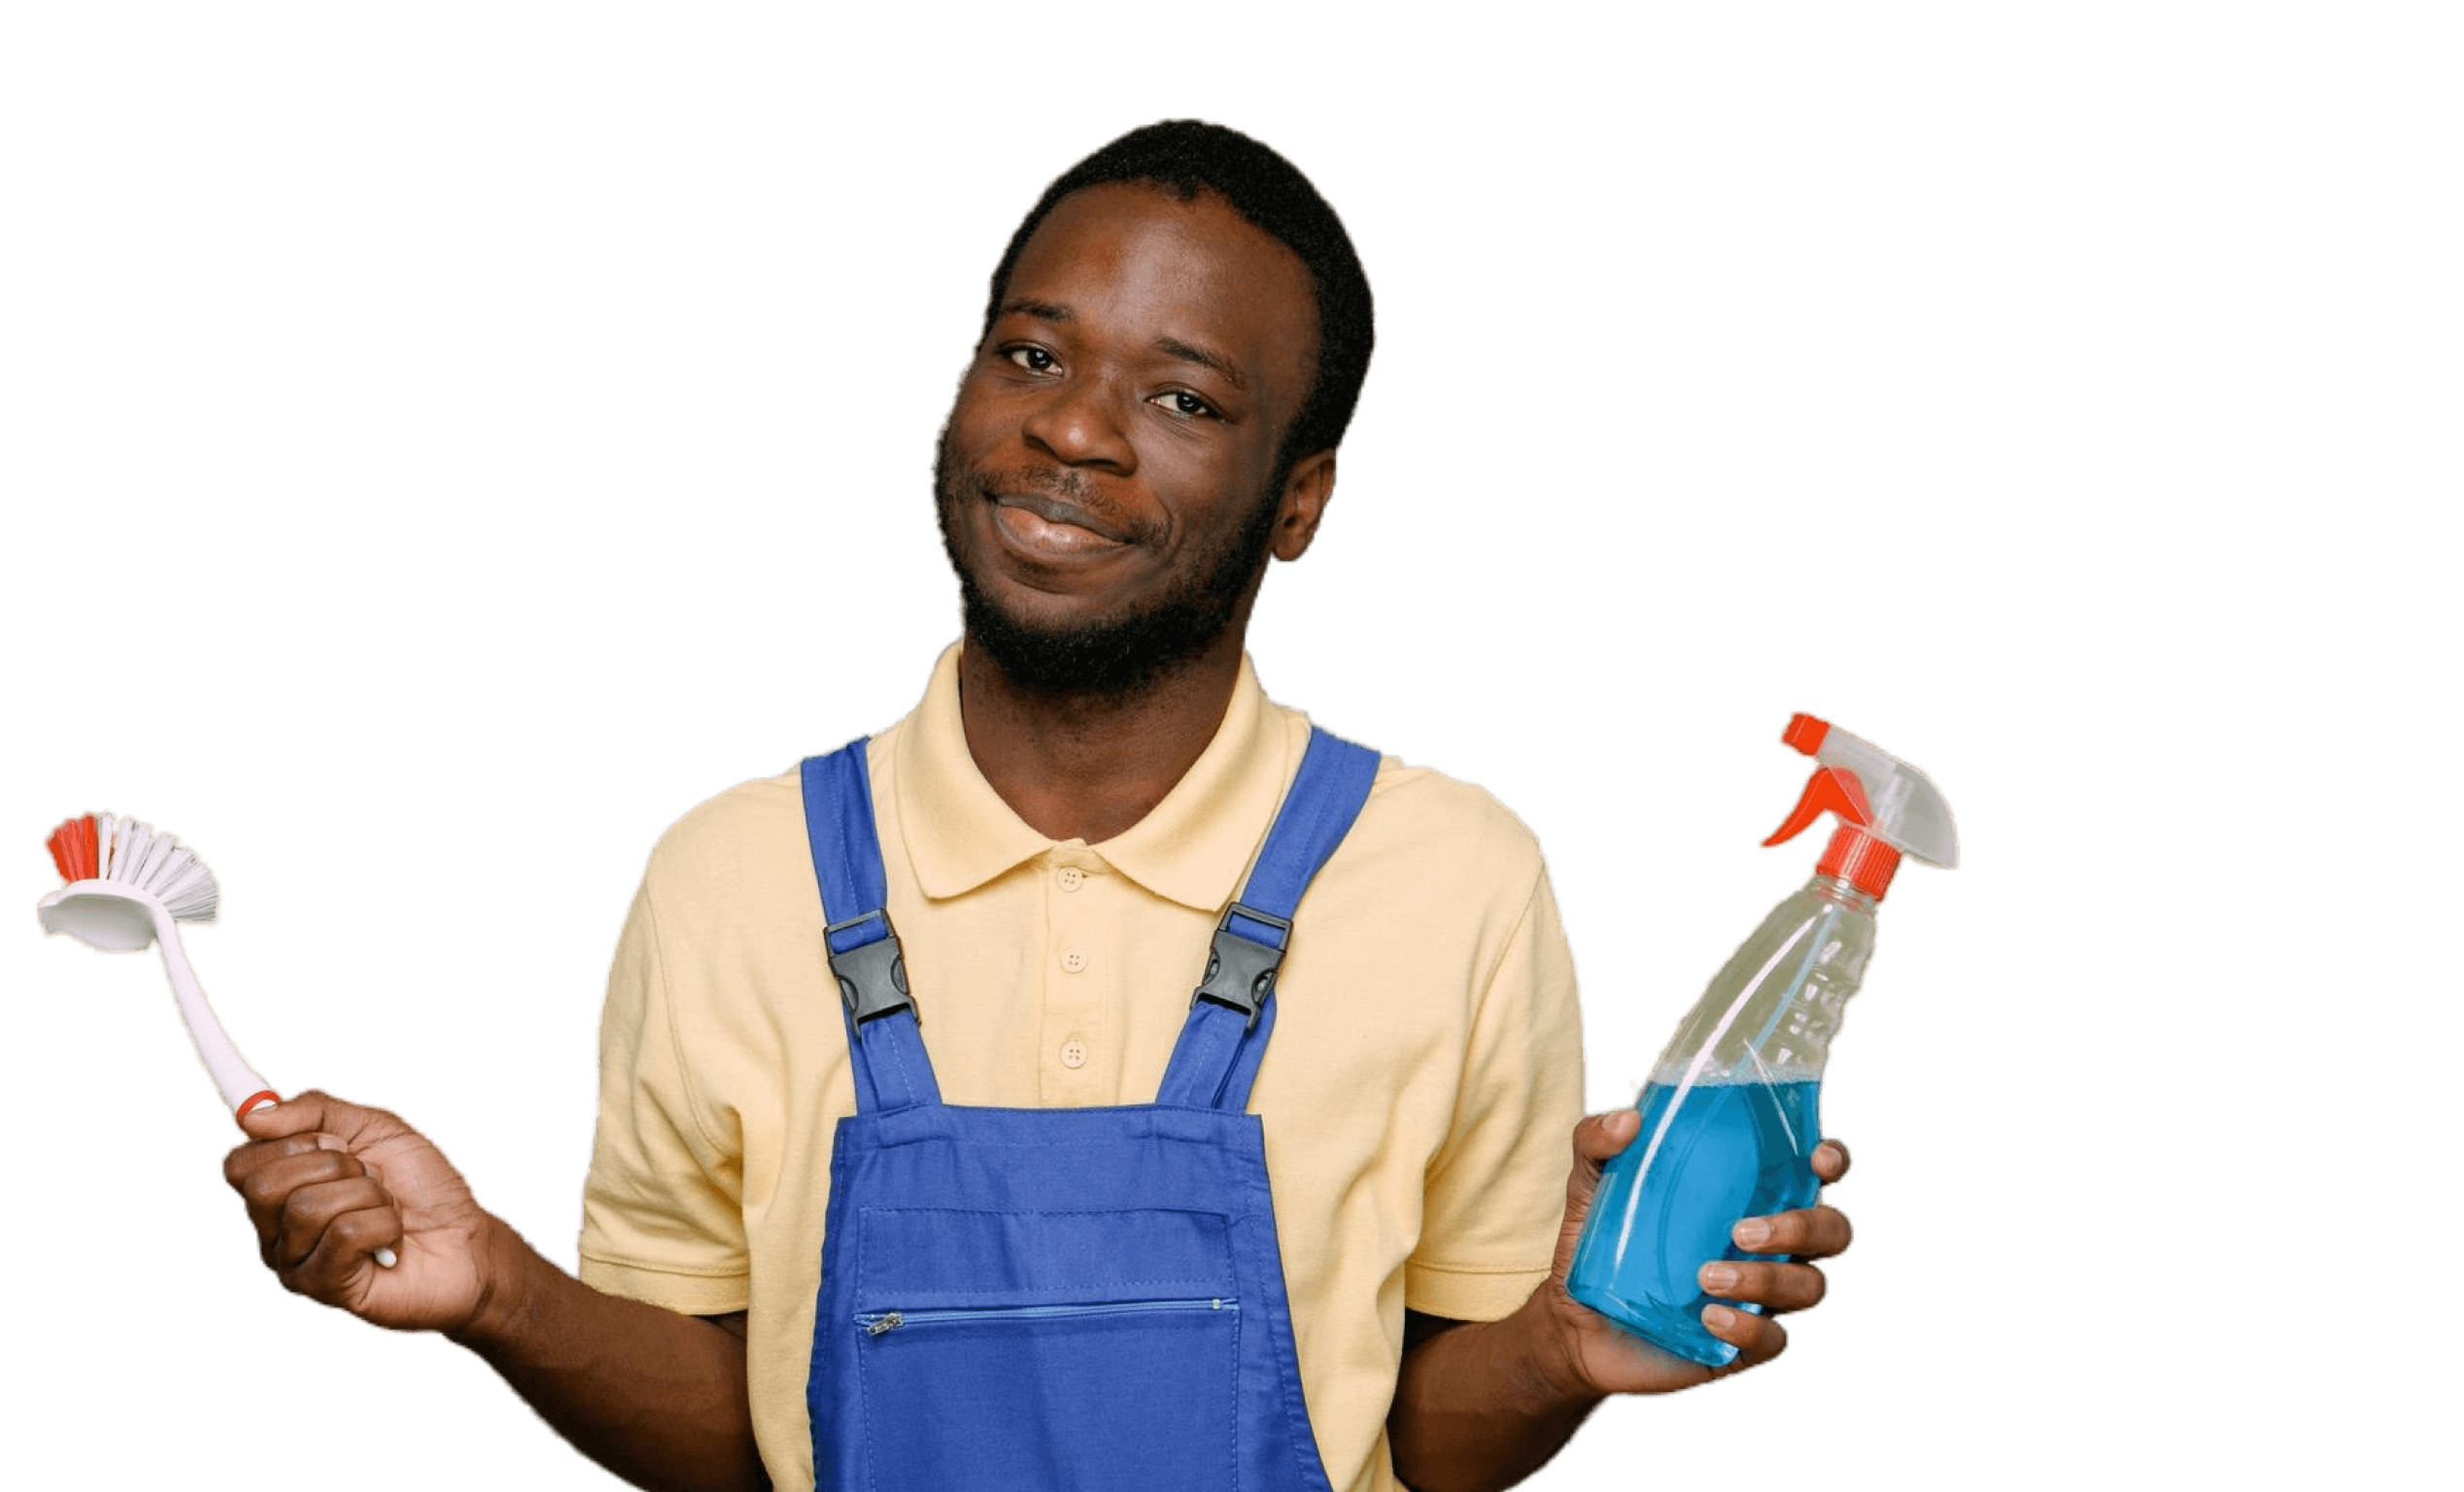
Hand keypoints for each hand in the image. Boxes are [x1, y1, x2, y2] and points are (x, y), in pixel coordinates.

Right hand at [221, 1087, 506, 1336]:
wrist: (469, 1237)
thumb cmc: (420, 1184)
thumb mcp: (373, 1127)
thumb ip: (314, 1110)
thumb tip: (251, 1115)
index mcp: (281, 1189)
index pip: (238, 1163)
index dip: (286, 1141)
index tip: (333, 1140)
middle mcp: (277, 1230)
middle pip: (262, 1185)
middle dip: (331, 1165)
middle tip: (367, 1175)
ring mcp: (297, 1263)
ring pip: (307, 1208)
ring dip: (367, 1195)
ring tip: (386, 1208)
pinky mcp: (326, 1288)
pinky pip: (343, 1235)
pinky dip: (383, 1224)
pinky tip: (391, 1241)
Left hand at [1545, 1107, 1852, 1396]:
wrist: (1572, 1321)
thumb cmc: (1598, 1240)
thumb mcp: (1589, 1184)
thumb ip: (1597, 1142)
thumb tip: (1629, 1122)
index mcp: (1750, 1193)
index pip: (1814, 1170)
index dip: (1832, 1161)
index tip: (1817, 1158)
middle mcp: (1770, 1242)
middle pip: (1831, 1231)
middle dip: (1803, 1227)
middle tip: (1742, 1230)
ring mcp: (1761, 1295)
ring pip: (1810, 1286)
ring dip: (1767, 1279)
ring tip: (1707, 1277)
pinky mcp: (1744, 1343)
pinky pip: (1773, 1338)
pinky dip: (1748, 1327)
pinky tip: (1710, 1315)